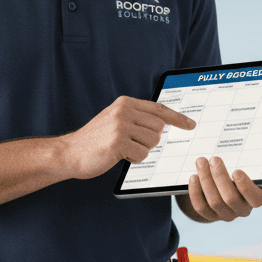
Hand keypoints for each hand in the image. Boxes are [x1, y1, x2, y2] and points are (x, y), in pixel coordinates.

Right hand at [61, 96, 195, 179]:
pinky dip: (134, 159)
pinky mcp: (118, 142)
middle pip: (159, 128)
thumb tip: (162, 124)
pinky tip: (119, 156)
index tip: (191, 124)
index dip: (177, 117)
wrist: (70, 152)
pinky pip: (142, 154)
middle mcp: (124, 110)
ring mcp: (120, 126)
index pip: (159, 108)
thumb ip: (136, 118)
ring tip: (123, 149)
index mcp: (125, 102)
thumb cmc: (96, 140)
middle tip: (131, 143)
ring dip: (141, 150)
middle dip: (150, 140)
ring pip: (153, 142)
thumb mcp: (115, 120)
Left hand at [186, 157, 261, 221]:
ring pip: (214, 202)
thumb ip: (244, 162)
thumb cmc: (239, 173)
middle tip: (214, 159)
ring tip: (201, 163)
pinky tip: (193, 177)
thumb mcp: (247, 168)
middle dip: (220, 177)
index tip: (236, 171)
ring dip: (206, 180)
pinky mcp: (211, 216)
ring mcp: (226, 215)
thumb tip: (231, 144)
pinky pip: (201, 207)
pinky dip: (196, 192)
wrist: (226, 187)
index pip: (255, 199)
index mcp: (256, 198)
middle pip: (230, 198)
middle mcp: (243, 210)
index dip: (245, 186)